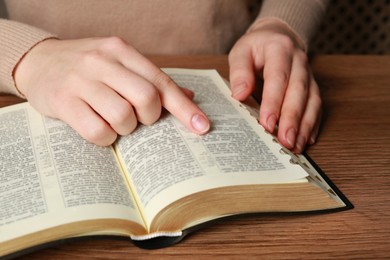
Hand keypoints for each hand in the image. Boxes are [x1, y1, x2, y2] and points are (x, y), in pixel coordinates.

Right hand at [14, 37, 209, 145]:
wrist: (38, 61)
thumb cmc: (87, 67)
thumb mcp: (119, 63)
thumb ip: (152, 80)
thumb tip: (189, 97)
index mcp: (122, 51)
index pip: (161, 81)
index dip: (184, 107)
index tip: (202, 127)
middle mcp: (102, 61)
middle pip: (147, 98)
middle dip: (150, 117)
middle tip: (139, 119)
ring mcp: (81, 81)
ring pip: (123, 117)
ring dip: (126, 128)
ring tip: (115, 122)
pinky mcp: (62, 101)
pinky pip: (97, 131)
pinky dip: (105, 138)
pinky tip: (100, 130)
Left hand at [228, 20, 321, 152]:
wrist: (277, 37)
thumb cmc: (256, 47)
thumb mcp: (241, 52)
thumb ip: (240, 71)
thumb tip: (240, 94)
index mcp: (280, 49)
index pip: (278, 77)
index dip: (273, 102)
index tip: (267, 123)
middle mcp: (299, 62)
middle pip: (299, 92)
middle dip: (292, 119)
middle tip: (285, 141)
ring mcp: (309, 75)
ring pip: (312, 101)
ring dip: (305, 125)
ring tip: (295, 146)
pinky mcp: (312, 86)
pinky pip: (317, 106)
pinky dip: (313, 124)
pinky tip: (307, 140)